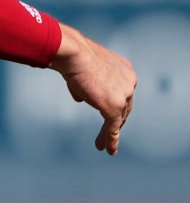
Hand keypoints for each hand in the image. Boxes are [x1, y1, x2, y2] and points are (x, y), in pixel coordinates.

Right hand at [49, 23, 136, 154]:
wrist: (73, 52)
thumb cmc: (73, 55)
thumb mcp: (81, 69)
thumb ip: (85, 85)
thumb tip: (81, 98)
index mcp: (125, 69)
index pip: (121, 91)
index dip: (114, 104)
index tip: (108, 113)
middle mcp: (129, 81)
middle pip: (124, 107)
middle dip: (115, 121)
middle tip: (106, 132)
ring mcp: (123, 95)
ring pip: (119, 118)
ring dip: (109, 133)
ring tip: (101, 145)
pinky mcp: (115, 106)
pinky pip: (114, 126)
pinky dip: (111, 139)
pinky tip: (108, 149)